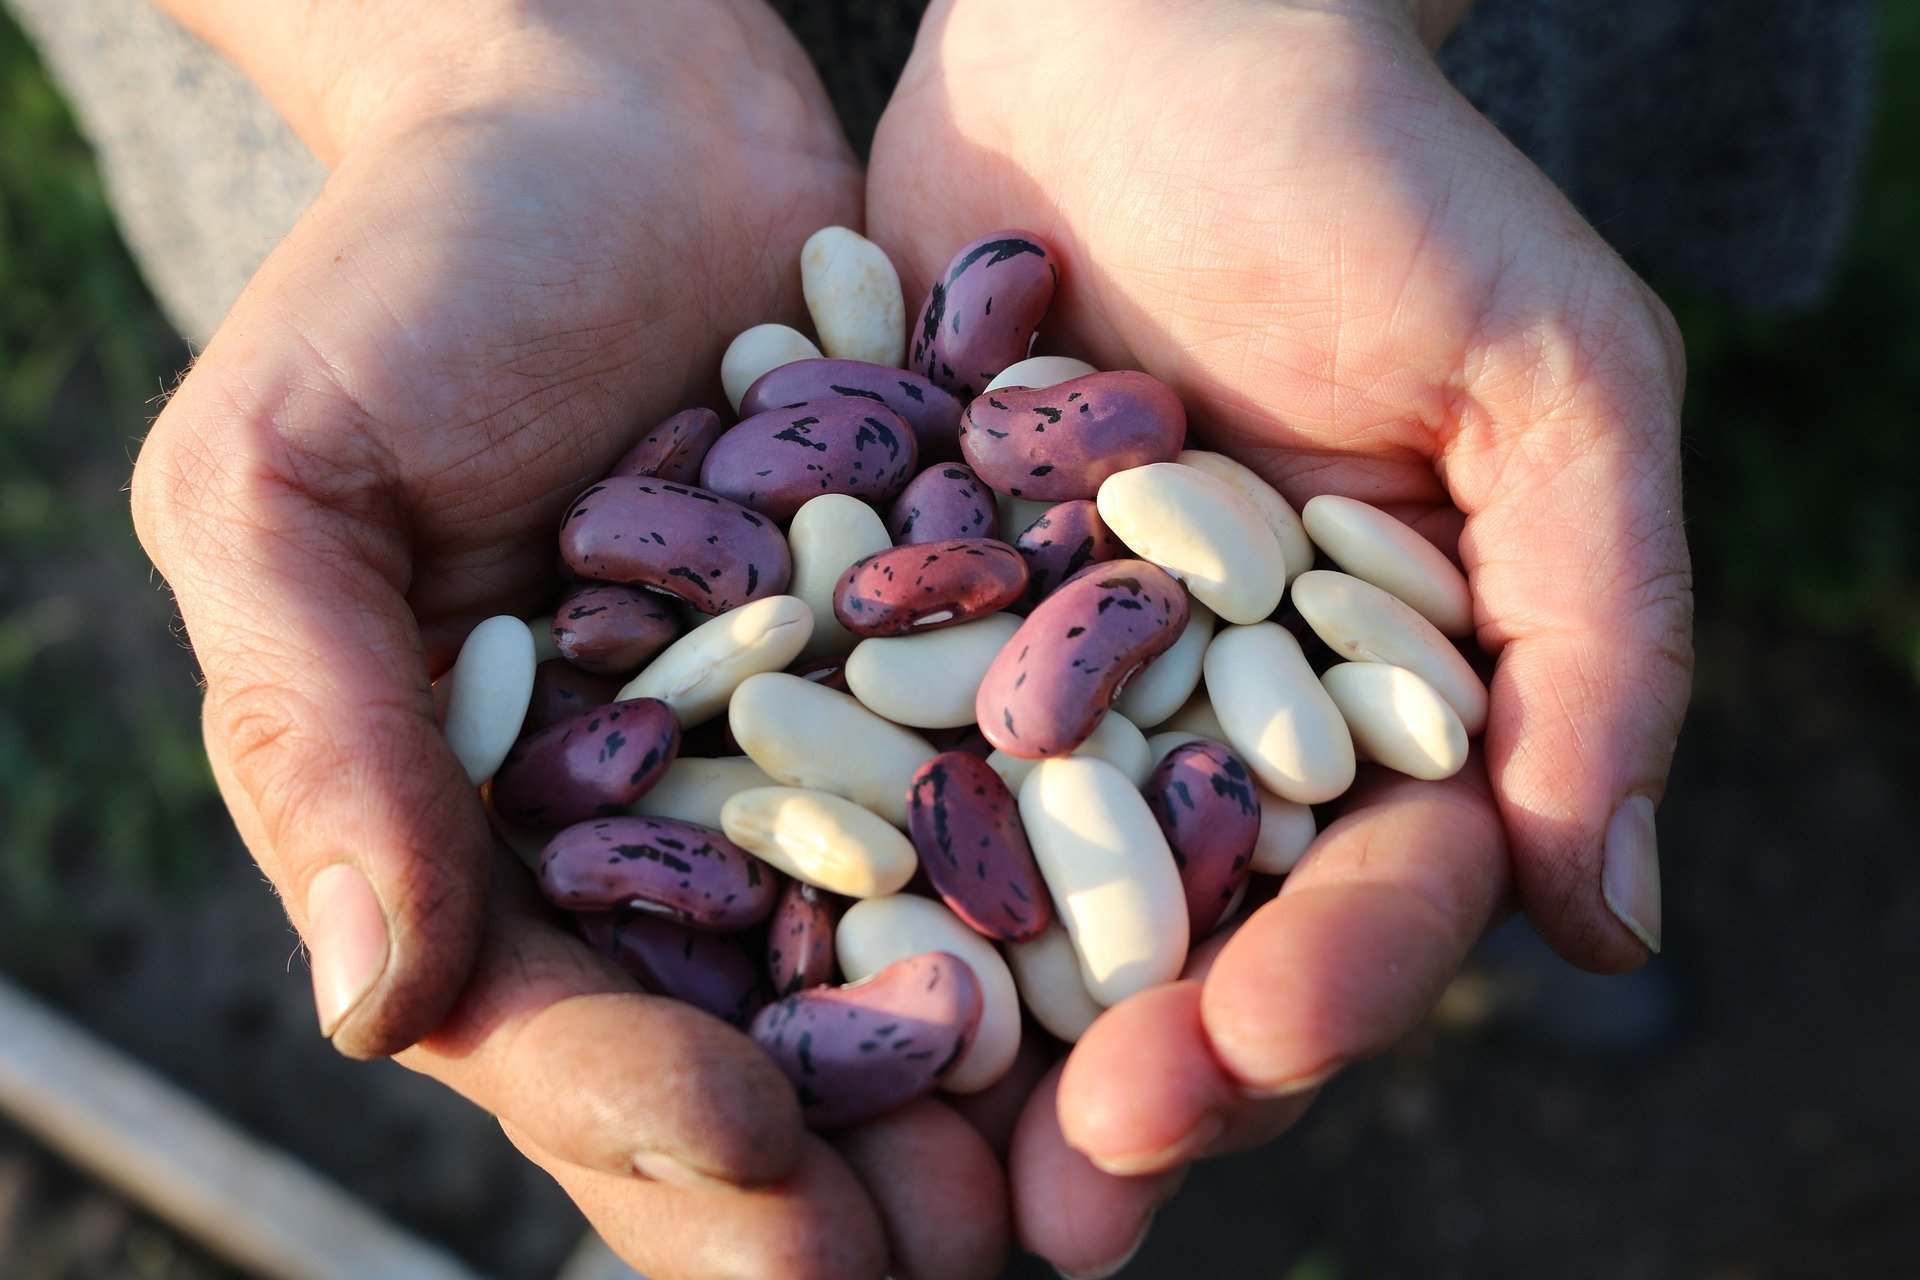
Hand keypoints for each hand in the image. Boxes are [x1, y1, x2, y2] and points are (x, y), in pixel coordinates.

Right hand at [133, 1, 1014, 1273]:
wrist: (612, 99)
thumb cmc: (413, 275)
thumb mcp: (294, 483)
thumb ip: (321, 728)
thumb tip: (370, 1001)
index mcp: (498, 837)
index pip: (567, 1037)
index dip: (655, 1131)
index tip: (767, 1177)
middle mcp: (678, 830)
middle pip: (765, 1054)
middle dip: (859, 1174)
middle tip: (978, 1252)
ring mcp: (833, 751)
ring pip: (919, 960)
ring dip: (1009, 1076)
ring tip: (1112, 1151)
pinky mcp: (960, 648)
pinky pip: (1034, 782)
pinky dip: (1101, 863)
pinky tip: (1190, 935)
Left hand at [870, 0, 1690, 1269]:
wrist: (1148, 26)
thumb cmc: (1374, 176)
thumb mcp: (1545, 379)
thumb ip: (1598, 637)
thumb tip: (1609, 927)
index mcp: (1378, 704)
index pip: (1372, 894)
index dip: (1324, 995)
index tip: (1241, 1059)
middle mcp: (1207, 722)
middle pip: (1183, 940)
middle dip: (1128, 1073)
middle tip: (1055, 1209)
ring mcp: (1043, 681)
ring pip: (1010, 893)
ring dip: (957, 1030)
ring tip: (885, 1144)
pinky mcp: (900, 615)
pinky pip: (854, 755)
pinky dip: (808, 853)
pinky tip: (747, 957)